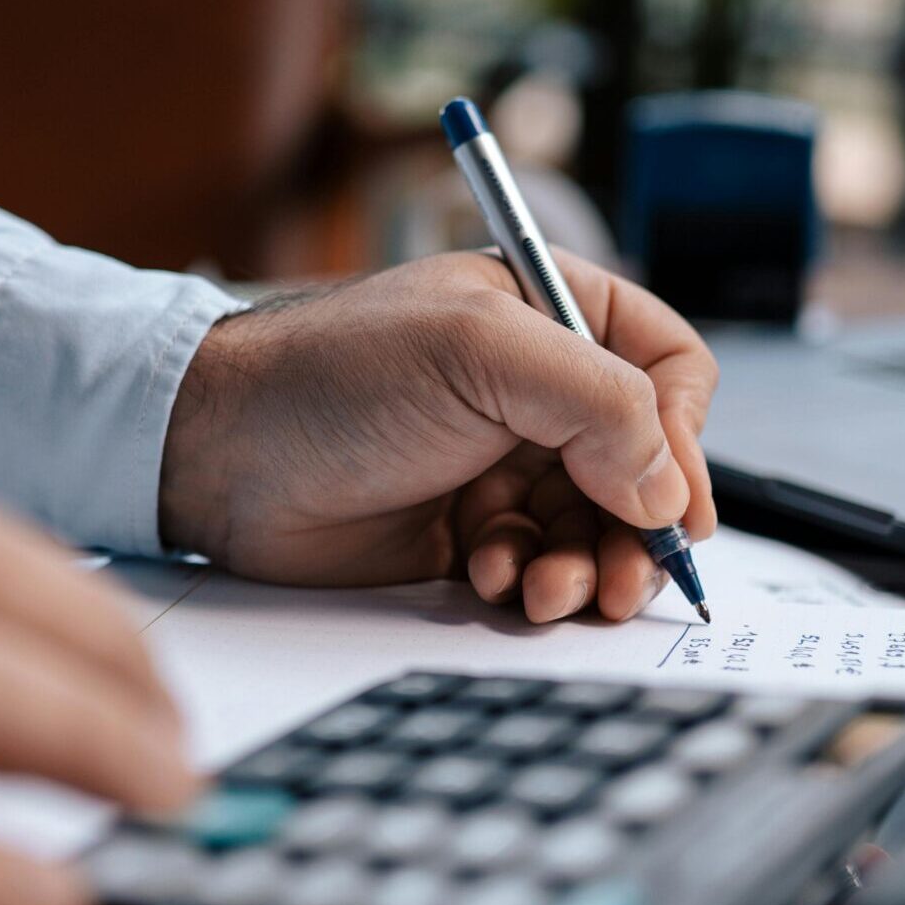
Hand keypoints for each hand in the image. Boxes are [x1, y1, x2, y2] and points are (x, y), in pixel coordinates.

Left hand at [160, 251, 717, 622]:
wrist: (219, 453)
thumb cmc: (335, 374)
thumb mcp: (479, 353)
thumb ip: (597, 403)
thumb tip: (667, 490)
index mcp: (552, 316)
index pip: (668, 371)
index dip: (685, 439)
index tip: (676, 506)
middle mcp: (537, 390)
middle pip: (643, 467)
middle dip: (637, 529)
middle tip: (623, 580)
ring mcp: (503, 462)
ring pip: (594, 528)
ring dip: (585, 566)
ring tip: (547, 588)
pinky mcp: (468, 529)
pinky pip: (536, 565)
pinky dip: (526, 581)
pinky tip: (486, 575)